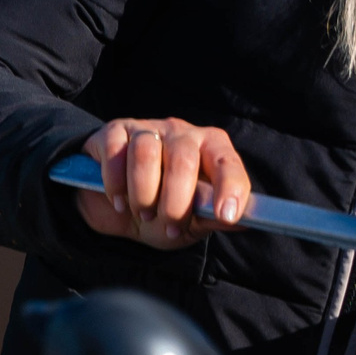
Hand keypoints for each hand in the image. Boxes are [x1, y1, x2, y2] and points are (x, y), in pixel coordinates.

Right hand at [72, 118, 249, 248]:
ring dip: (142, 193)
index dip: (229, 187)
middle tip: (168, 225)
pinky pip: (115, 152)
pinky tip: (118, 201)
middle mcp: (181, 133)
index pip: (227, 161)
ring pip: (145, 153)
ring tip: (142, 212)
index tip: (225, 215)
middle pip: (182, 160)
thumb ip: (212, 219)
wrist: (112, 208)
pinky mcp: (113, 133)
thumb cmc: (159, 213)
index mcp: (209, 149)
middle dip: (175, 201)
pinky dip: (115, 183)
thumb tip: (244, 221)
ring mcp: (146, 129)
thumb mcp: (188, 223)